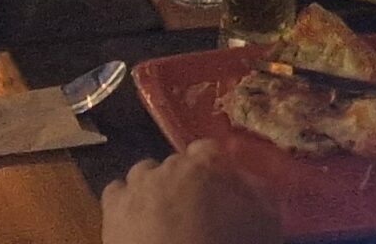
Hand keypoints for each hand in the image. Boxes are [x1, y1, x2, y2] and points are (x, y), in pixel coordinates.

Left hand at [101, 141, 279, 243]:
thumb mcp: (263, 226)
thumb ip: (259, 197)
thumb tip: (253, 184)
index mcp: (205, 166)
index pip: (209, 149)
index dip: (215, 168)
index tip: (222, 187)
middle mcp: (168, 167)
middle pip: (176, 164)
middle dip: (185, 181)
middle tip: (196, 209)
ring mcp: (137, 185)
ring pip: (145, 173)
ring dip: (155, 188)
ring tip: (165, 216)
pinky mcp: (112, 208)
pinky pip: (118, 192)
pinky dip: (126, 202)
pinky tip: (137, 221)